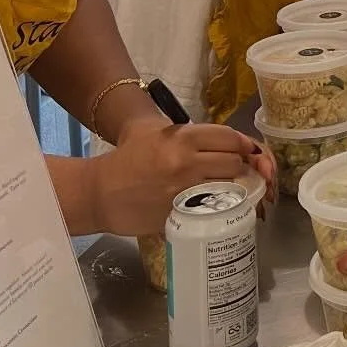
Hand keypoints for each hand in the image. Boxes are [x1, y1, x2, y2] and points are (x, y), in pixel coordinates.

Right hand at [90, 118, 268, 235]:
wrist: (98, 193)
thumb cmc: (128, 157)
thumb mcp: (157, 130)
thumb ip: (192, 132)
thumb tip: (232, 141)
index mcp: (183, 137)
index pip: (231, 138)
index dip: (244, 145)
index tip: (247, 152)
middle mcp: (187, 162)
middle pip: (235, 164)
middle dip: (241, 168)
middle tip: (237, 172)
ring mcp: (184, 191)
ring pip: (230, 188)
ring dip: (235, 189)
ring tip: (230, 189)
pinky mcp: (180, 215)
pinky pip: (213, 210)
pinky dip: (220, 208)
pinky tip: (218, 206)